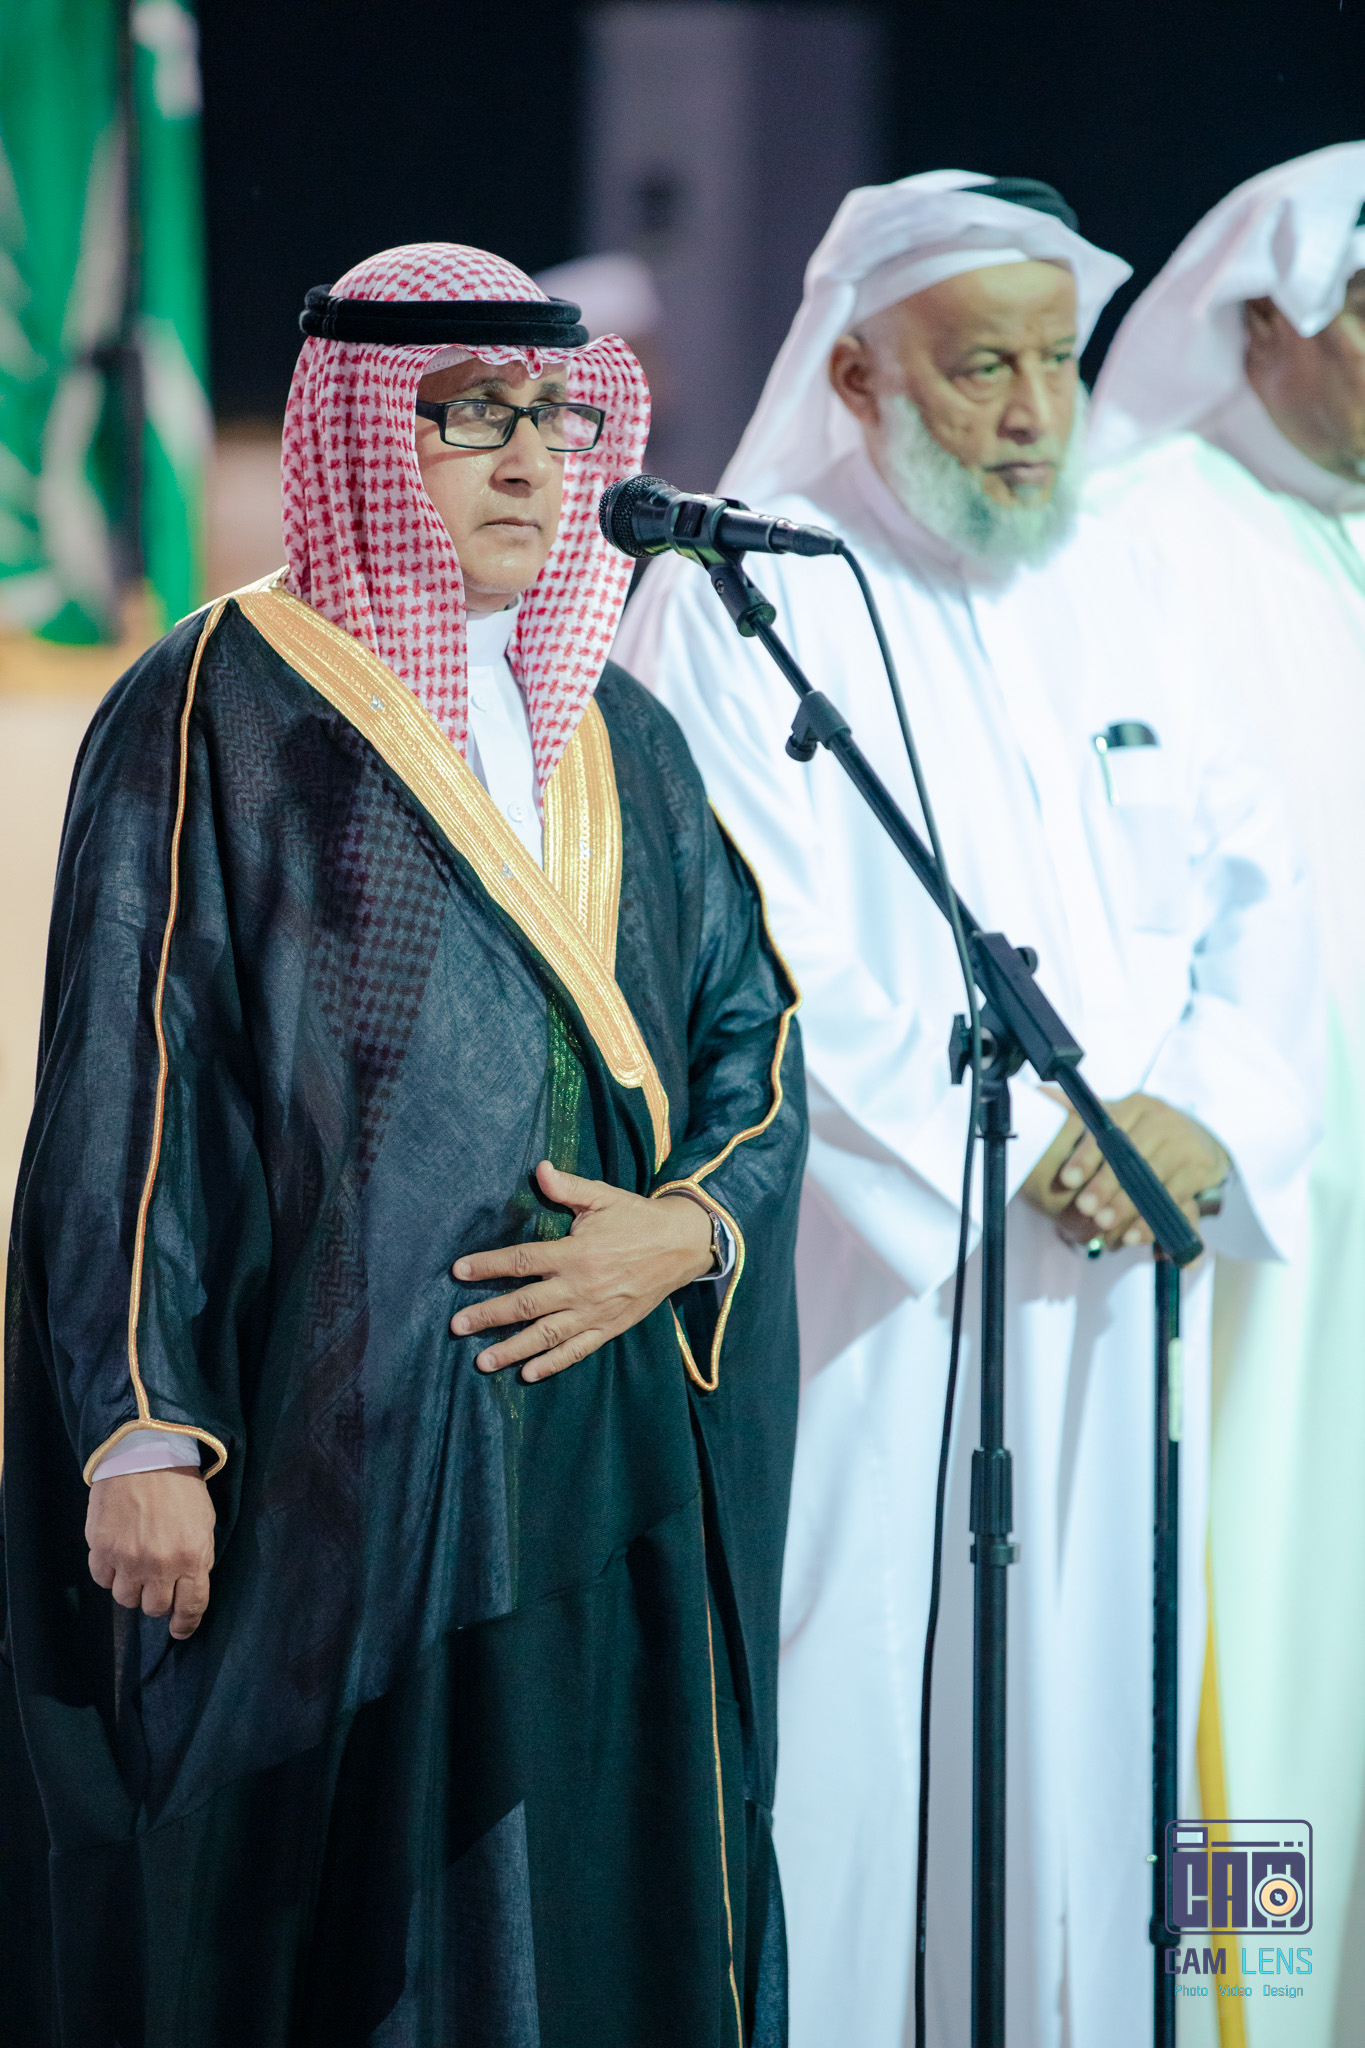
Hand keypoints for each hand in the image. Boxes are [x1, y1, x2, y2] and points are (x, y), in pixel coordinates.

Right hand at [85, 1467, 216, 1638]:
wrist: (145, 1455)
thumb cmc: (181, 1487)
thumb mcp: (205, 1523)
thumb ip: (199, 1559)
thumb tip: (189, 1593)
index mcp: (192, 1557)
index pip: (191, 1607)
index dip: (185, 1624)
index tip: (180, 1630)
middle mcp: (160, 1565)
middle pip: (155, 1608)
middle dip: (158, 1599)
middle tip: (157, 1582)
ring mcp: (128, 1559)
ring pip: (126, 1599)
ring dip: (132, 1587)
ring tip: (136, 1564)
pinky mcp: (101, 1550)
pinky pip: (103, 1580)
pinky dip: (110, 1572)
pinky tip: (117, 1552)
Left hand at [450, 1160, 715, 1381]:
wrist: (682, 1245)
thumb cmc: (638, 1218)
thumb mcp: (603, 1196)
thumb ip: (568, 1187)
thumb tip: (539, 1168)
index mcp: (574, 1253)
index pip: (521, 1261)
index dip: (487, 1266)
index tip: (459, 1272)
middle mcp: (580, 1287)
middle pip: (524, 1305)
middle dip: (487, 1316)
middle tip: (456, 1326)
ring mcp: (594, 1311)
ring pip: (545, 1335)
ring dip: (511, 1349)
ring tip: (482, 1361)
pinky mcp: (608, 1327)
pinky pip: (576, 1350)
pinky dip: (552, 1363)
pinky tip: (528, 1373)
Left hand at [1021, 1090, 1229, 1252]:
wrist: (1199, 1140)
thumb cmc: (1145, 1133)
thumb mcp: (1118, 1118)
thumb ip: (1082, 1112)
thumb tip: (1038, 1092)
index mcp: (1135, 1105)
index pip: (1107, 1130)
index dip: (1085, 1156)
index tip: (1067, 1179)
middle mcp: (1161, 1119)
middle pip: (1129, 1156)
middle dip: (1104, 1186)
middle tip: (1085, 1209)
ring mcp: (1183, 1142)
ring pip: (1150, 1179)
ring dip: (1126, 1206)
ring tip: (1105, 1225)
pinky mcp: (1199, 1168)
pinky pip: (1172, 1198)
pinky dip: (1152, 1219)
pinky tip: (1135, 1235)